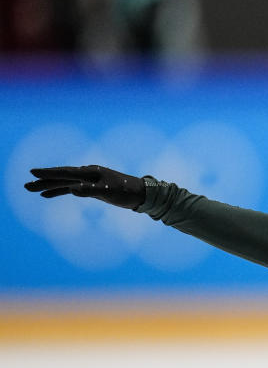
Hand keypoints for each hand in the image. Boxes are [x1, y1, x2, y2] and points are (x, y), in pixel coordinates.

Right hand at [25, 165, 145, 209]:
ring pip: (64, 182)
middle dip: (44, 180)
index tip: (33, 173)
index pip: (65, 172)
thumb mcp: (109, 192)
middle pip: (61, 177)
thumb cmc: (126, 191)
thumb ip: (90, 190)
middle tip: (26, 185)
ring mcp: (89, 180)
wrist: (141, 193)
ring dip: (48, 186)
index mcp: (90, 172)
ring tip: (32, 190)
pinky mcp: (91, 187)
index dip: (49, 173)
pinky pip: (71, 188)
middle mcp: (87, 174)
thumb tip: (73, 190)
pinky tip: (48, 195)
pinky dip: (59, 191)